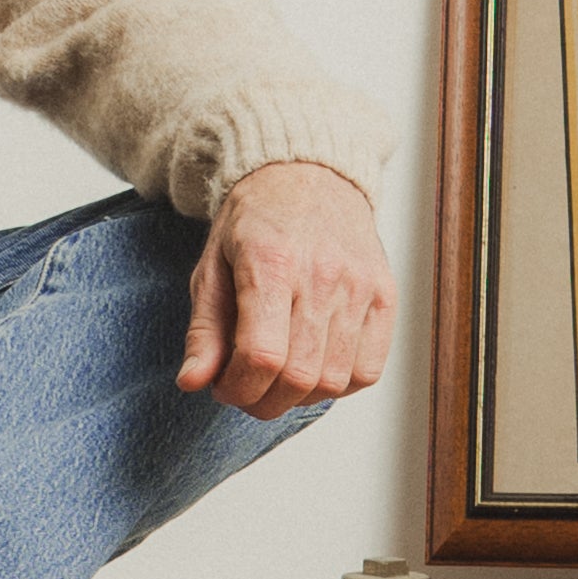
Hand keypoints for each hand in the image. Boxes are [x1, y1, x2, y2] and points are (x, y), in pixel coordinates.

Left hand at [177, 162, 395, 418]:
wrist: (305, 177)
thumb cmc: (253, 223)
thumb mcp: (211, 267)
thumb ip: (204, 330)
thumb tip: (192, 382)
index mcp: (270, 263)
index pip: (261, 355)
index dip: (238, 388)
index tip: (222, 389)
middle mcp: (322, 275)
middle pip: (298, 375)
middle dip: (263, 401)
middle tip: (245, 392)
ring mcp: (360, 287)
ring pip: (335, 380)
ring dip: (298, 398)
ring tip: (274, 381)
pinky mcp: (385, 296)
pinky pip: (368, 370)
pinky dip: (338, 385)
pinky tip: (312, 368)